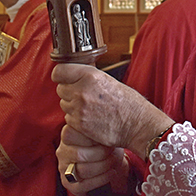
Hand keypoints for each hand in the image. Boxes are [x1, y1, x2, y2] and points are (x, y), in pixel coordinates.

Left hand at [52, 64, 173, 154]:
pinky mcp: (79, 124)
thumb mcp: (109, 80)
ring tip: (91, 106)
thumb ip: (89, 77)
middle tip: (85, 94)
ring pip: (63, 103)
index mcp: (91, 76)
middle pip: (60, 88)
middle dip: (69, 91)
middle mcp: (82, 91)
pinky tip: (91, 117)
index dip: (62, 74)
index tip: (65, 77)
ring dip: (72, 105)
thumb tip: (74, 76)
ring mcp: (79, 108)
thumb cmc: (128, 102)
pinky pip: (68, 118)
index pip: (60, 71)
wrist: (136, 124)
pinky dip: (76, 118)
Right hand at [56, 125, 126, 195]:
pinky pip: (85, 185)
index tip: (106, 136)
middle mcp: (63, 151)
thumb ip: (99, 126)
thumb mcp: (104, 130)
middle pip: (79, 154)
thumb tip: (105, 124)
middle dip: (101, 153)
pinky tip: (112, 172)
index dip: (92, 137)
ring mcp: (64, 168)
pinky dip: (102, 178)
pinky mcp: (70, 184)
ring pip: (83, 170)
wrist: (112, 159)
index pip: (72, 134)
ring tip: (114, 160)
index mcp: (68, 134)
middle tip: (113, 150)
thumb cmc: (107, 142)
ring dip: (104, 165)